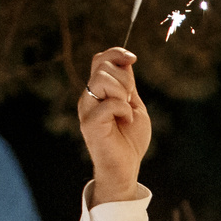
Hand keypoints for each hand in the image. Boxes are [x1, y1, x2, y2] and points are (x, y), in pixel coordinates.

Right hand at [77, 47, 150, 201]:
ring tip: (126, 111)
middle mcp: (89, 97)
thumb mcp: (133, 104)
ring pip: (102, 79)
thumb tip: (126, 59)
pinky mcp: (90, 122)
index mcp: (98, 91)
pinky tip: (125, 121)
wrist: (126, 167)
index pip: (100, 60)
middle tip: (130, 101)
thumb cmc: (130, 139)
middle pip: (103, 65)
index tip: (132, 58)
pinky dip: (123, 110)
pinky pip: (109, 102)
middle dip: (125, 79)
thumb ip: (127, 83)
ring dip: (123, 93)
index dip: (116, 53)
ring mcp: (87, 109)